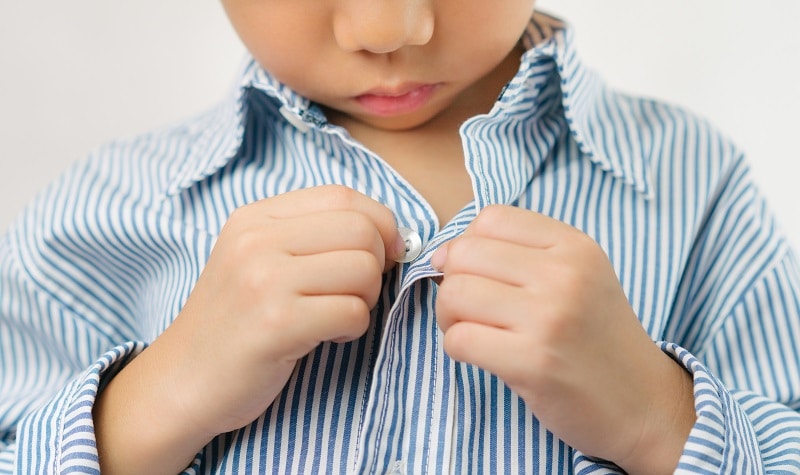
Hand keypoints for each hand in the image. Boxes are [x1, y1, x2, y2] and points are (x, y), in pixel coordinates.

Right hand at [94, 185, 403, 473]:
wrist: (182, 381)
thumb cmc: (235, 323)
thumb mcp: (259, 260)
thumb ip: (312, 236)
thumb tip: (392, 234)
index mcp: (255, 218)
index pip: (343, 196)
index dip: (380, 222)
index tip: (384, 252)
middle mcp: (256, 241)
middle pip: (361, 231)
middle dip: (375, 265)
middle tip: (353, 293)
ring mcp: (264, 281)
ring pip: (363, 270)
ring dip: (364, 300)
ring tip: (333, 315)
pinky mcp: (276, 324)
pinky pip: (353, 313)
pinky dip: (352, 329)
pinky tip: (323, 336)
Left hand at [431, 205, 694, 473]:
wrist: (645, 404)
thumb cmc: (597, 340)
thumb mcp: (578, 277)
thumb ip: (519, 255)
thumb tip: (441, 254)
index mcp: (575, 246)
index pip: (491, 218)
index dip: (468, 245)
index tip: (476, 273)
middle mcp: (564, 274)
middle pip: (464, 254)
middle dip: (452, 281)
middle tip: (468, 308)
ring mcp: (549, 318)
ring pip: (455, 294)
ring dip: (450, 316)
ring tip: (473, 330)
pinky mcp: (533, 362)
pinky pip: (459, 339)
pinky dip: (457, 348)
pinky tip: (482, 355)